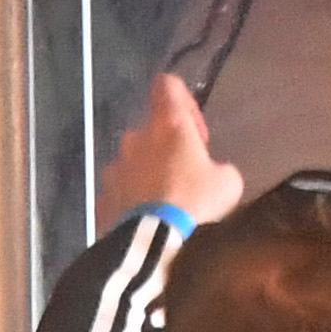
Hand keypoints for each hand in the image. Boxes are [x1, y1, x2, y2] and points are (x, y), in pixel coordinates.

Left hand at [99, 68, 243, 227]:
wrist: (153, 245)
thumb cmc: (195, 203)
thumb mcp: (228, 183)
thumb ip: (219, 168)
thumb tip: (212, 173)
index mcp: (168, 125)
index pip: (167, 85)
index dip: (182, 100)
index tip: (195, 129)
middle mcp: (135, 138)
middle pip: (151, 130)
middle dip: (167, 148)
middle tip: (186, 176)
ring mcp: (114, 168)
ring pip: (133, 162)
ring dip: (148, 175)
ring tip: (165, 206)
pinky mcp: (102, 197)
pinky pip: (121, 192)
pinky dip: (132, 201)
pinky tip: (147, 222)